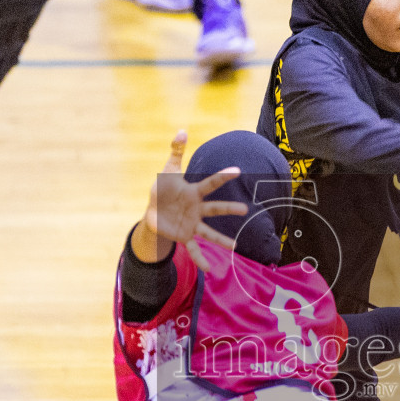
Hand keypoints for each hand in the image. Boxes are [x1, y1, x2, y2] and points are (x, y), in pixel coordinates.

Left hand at [133, 131, 247, 270]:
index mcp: (194, 192)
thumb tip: (182, 130)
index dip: (222, 176)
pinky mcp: (185, 237)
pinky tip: (209, 270)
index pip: (210, 183)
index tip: (237, 171)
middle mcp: (197, 209)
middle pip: (215, 208)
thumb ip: (176, 151)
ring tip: (236, 246)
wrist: (154, 212)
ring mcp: (192, 225)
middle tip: (245, 210)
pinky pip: (195, 249)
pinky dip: (201, 259)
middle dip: (229, 209)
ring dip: (222, 240)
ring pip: (210, 233)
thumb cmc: (164, 191)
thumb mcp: (168, 171)